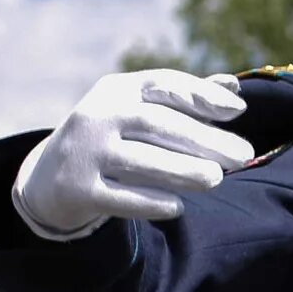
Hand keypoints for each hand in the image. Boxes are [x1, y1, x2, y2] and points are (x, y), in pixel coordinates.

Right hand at [12, 69, 254, 239]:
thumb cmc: (113, 138)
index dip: (201, 96)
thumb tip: (234, 88)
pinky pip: (120, 197)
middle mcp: (97, 115)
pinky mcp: (78, 189)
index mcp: (117, 90)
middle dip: (204, 139)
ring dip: (182, 170)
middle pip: (155, 123)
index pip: (163, 85)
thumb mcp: (138, 110)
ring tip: (215, 179)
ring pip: (139, 160)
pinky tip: (178, 207)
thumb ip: (185, 99)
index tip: (237, 111)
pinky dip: (150, 202)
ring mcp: (85, 152)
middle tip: (242, 155)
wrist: (50, 177)